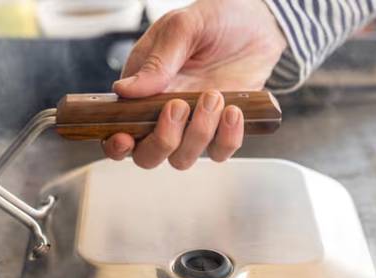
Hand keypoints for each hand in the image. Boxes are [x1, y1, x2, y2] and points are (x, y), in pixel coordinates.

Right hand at [103, 0, 285, 169]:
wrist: (258, 23)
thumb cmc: (215, 20)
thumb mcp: (182, 29)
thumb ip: (156, 62)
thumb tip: (124, 90)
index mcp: (143, 92)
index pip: (119, 130)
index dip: (116, 144)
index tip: (125, 138)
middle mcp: (163, 116)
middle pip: (148, 156)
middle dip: (162, 140)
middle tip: (178, 106)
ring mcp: (192, 126)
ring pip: (182, 159)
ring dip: (197, 133)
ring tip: (214, 95)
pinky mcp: (220, 131)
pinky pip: (219, 152)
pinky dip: (227, 137)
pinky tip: (234, 110)